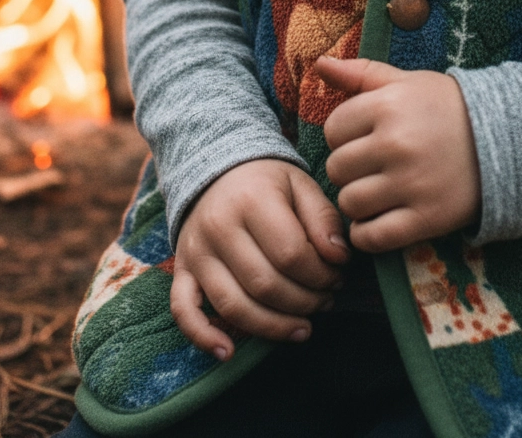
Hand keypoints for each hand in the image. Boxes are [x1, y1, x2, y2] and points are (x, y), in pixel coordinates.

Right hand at [170, 159, 348, 360]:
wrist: (217, 169)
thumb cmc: (267, 182)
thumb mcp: (301, 185)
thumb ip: (323, 218)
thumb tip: (339, 258)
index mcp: (251, 200)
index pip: (291, 254)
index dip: (321, 275)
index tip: (338, 276)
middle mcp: (218, 227)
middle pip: (265, 285)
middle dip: (304, 302)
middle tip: (325, 300)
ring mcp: (196, 251)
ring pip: (233, 306)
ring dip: (273, 326)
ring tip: (303, 328)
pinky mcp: (182, 269)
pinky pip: (183, 309)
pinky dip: (202, 336)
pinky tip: (228, 353)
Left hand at [320, 57, 481, 253]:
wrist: (508, 140)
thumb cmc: (447, 107)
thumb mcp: (405, 82)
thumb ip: (360, 74)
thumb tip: (320, 64)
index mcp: (387, 107)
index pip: (333, 129)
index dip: (344, 134)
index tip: (362, 137)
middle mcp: (396, 145)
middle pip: (337, 168)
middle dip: (348, 168)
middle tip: (370, 166)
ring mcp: (411, 184)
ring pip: (350, 203)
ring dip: (356, 201)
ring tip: (375, 191)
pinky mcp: (427, 218)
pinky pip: (373, 237)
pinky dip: (366, 234)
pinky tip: (376, 220)